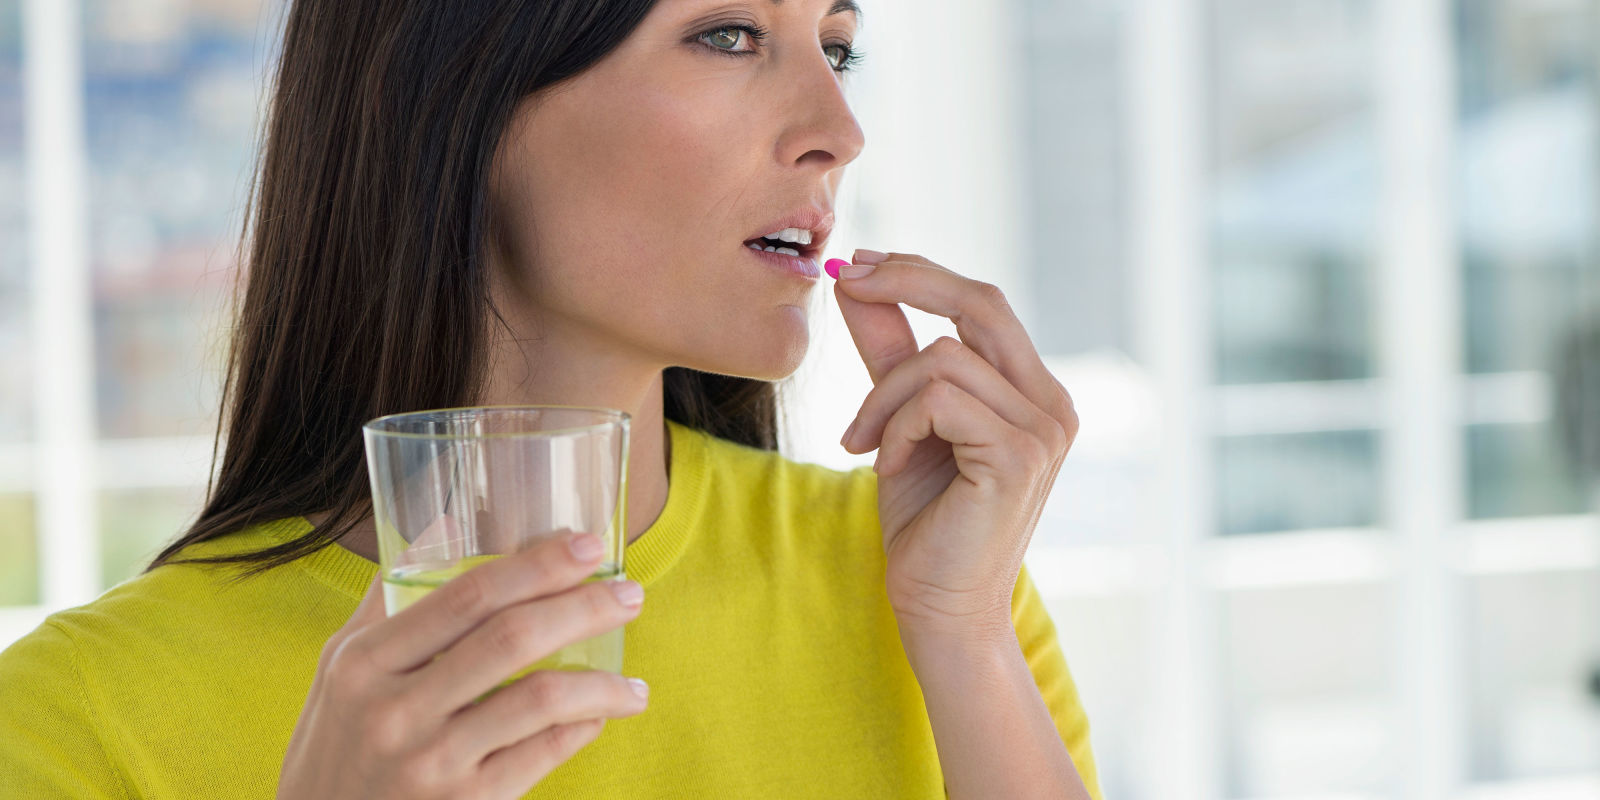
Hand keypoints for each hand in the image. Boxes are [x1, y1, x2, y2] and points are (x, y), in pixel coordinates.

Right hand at [277, 532, 648, 798]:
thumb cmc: (335, 745)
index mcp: (365, 662)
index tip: (586, 546)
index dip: (536, 565)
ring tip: (634, 683)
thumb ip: (390, 599)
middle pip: (512, 639)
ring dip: (603, 684)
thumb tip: (445, 522)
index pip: (467, 596)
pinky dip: (582, 730)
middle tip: (629, 595)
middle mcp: (395, 711)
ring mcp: (431, 763)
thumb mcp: (339, 668)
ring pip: (542, 701)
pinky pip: (543, 755)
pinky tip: (600, 717)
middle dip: (585, 608)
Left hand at [834, 250, 1078, 637]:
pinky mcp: (1019, 456)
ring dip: (882, 397)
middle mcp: (1051, 403)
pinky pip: (937, 401)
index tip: (857, 264)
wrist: (939, 606)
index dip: (920, 272)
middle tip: (845, 280)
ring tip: (864, 444)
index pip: (983, 302)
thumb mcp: (900, 419)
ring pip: (942, 359)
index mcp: (1033, 391)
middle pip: (981, 302)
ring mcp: (1044, 429)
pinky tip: (887, 467)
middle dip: (906, 280)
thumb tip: (854, 280)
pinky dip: (896, 427)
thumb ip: (888, 351)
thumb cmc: (924, 520)